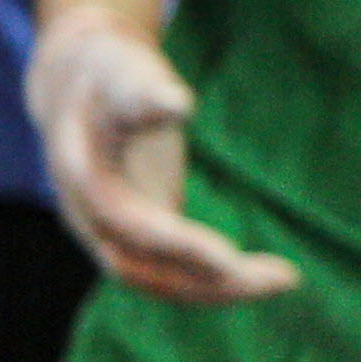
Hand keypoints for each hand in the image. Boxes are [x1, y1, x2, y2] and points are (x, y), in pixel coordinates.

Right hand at [28, 12, 300, 306]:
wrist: (76, 86)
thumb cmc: (110, 75)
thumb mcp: (124, 73)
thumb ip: (144, 92)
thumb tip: (179, 103)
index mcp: (81, 176)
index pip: (124, 222)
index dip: (174, 244)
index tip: (229, 258)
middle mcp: (85, 214)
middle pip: (138, 265)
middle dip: (206, 278)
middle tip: (284, 275)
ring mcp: (103, 230)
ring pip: (152, 279)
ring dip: (216, 288)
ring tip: (285, 277)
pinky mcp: (132, 235)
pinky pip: (167, 273)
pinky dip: (212, 280)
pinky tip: (262, 274)